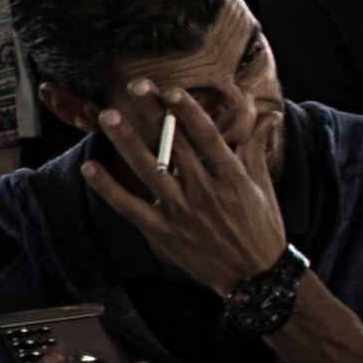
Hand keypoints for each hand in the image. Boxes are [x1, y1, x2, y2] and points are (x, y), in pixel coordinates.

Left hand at [85, 89, 292, 296]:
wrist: (253, 275)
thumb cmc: (261, 227)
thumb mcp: (262, 185)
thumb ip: (257, 147)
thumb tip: (270, 114)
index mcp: (231, 177)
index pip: (207, 137)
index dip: (188, 112)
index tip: (172, 91)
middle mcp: (204, 191)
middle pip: (174, 145)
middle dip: (155, 114)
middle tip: (136, 87)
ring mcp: (180, 211)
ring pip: (148, 169)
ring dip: (127, 141)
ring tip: (108, 117)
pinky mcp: (161, 231)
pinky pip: (130, 206)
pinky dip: (108, 187)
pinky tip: (92, 167)